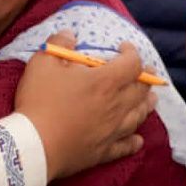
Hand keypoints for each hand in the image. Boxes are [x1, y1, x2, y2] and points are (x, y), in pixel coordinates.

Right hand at [15, 33, 155, 179]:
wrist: (35, 146)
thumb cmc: (39, 101)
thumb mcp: (42, 63)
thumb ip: (59, 43)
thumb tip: (70, 34)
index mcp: (105, 82)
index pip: (132, 64)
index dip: (132, 53)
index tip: (124, 48)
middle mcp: (116, 106)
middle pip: (141, 90)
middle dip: (146, 78)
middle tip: (147, 72)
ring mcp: (113, 131)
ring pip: (139, 116)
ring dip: (147, 105)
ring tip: (150, 99)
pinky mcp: (104, 151)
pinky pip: (127, 146)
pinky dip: (135, 140)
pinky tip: (138, 139)